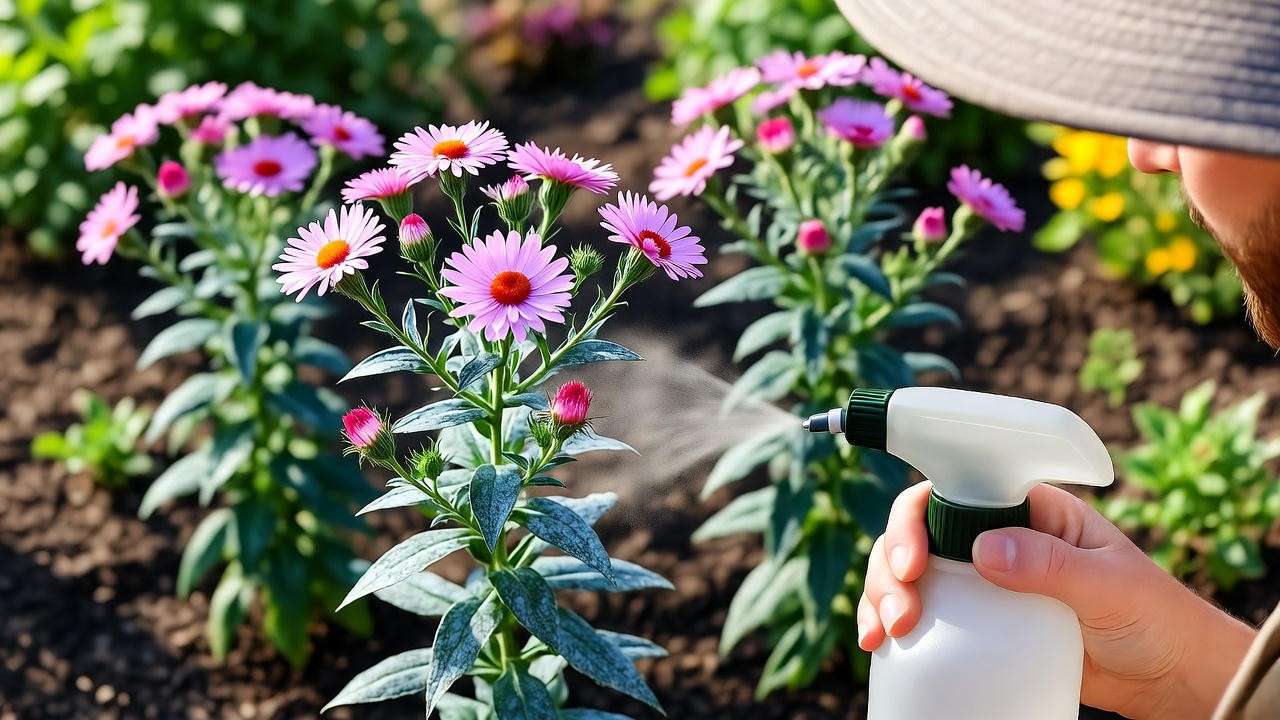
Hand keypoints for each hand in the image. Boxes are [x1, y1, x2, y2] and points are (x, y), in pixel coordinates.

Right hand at [857, 481, 1255, 719]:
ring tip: (886, 633)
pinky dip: (891, 622)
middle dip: (892, 566)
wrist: (1168, 678)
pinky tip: (880, 644)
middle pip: (918, 531)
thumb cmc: (1156, 618)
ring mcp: (983, 581)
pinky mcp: (979, 622)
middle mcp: (997, 536)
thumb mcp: (1110, 586)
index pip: (953, 490)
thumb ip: (1050, 564)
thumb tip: (983, 549)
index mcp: (1028, 509)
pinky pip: (925, 612)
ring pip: (909, 570)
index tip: (911, 561)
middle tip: (899, 611)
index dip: (916, 518)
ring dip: (883, 594)